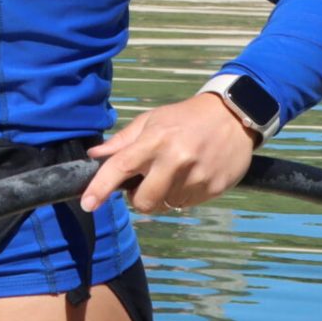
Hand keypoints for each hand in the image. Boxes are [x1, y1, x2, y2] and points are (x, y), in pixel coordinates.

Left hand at [81, 93, 257, 214]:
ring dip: (163, 195)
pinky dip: (182, 195)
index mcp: (155, 141)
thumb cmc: (185, 117)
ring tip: (173, 173)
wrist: (232, 116)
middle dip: (138, 199)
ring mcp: (197, 177)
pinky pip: (188, 204)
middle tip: (144, 183)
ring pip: (166, 205)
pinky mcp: (215, 189)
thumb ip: (122, 141)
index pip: (121, 167)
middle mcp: (175, 161)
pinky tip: (190, 175)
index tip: (88, 204)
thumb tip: (94, 155)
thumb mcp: (150, 120)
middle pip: (144, 201)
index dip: (101, 187)